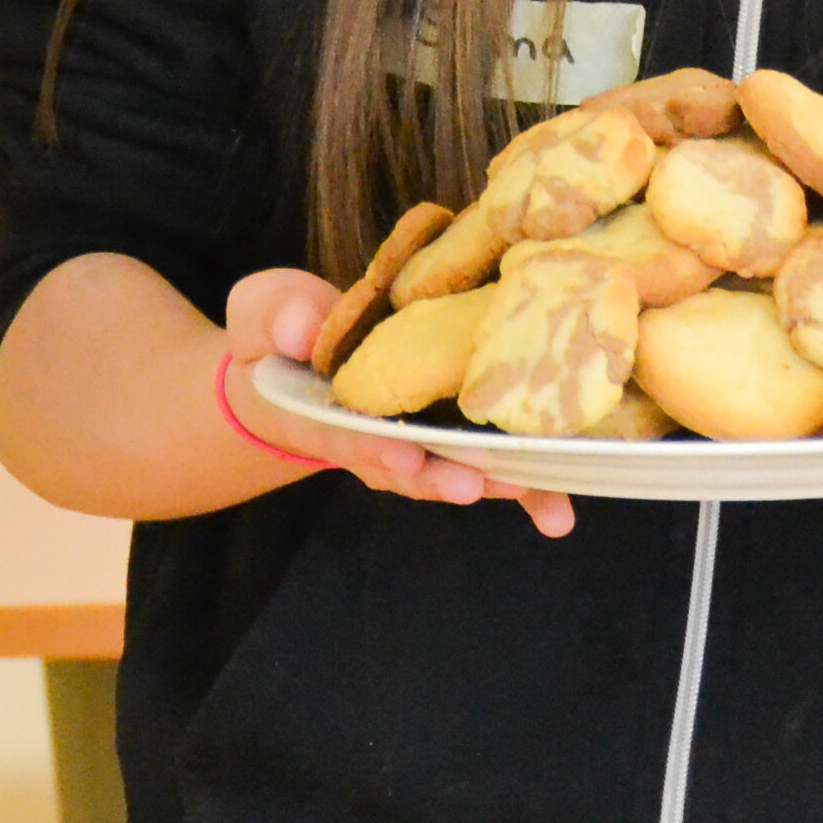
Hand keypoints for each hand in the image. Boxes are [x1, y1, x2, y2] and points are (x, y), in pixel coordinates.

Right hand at [223, 269, 574, 537]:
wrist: (295, 361)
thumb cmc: (279, 332)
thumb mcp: (264, 312)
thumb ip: (277, 317)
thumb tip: (302, 329)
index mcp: (319, 413)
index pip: (345, 435)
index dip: (374, 446)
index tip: (402, 454)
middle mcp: (370, 441)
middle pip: (408, 469)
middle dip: (442, 477)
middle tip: (476, 482)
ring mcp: (412, 442)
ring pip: (452, 473)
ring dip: (493, 488)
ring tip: (539, 502)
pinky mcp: (447, 435)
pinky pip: (483, 464)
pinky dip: (521, 487)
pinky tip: (558, 510)